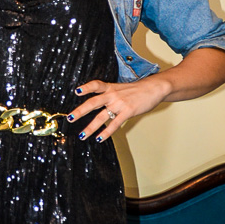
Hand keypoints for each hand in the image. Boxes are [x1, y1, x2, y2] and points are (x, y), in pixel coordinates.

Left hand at [69, 49, 224, 142]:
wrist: (155, 88)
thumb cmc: (137, 90)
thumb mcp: (121, 88)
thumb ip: (109, 95)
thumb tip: (97, 104)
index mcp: (110, 87)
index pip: (95, 84)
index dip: (86, 87)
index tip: (76, 91)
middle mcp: (113, 94)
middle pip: (93, 102)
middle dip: (80, 111)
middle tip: (69, 118)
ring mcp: (120, 103)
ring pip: (101, 116)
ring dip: (90, 127)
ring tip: (82, 135)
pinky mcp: (127, 112)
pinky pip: (114, 124)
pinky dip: (106, 132)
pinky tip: (99, 138)